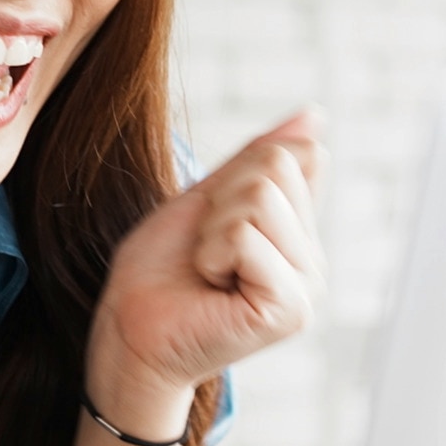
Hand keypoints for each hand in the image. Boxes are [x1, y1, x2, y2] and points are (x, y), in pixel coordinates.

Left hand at [87, 110, 325, 429]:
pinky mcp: (290, 308)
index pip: (290, 154)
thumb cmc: (160, 271)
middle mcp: (312, 260)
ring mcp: (307, 286)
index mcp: (298, 233)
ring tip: (207, 269)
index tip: (212, 220)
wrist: (129, 330)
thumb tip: (316, 115)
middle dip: (221, 201)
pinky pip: (247, 236)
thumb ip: (260, 158)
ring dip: (213, 229)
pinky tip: (212, 287)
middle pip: (276, 168)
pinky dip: (212, 253)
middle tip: (205, 251)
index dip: (234, 176)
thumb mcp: (209, 198)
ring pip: (262, 198)